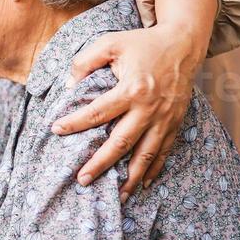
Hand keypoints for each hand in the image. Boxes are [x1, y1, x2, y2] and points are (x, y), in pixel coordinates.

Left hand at [52, 23, 205, 198]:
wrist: (183, 44)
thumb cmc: (142, 43)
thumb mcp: (111, 43)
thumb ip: (85, 61)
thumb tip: (68, 86)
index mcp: (132, 89)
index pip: (98, 112)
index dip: (75, 123)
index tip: (55, 130)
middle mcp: (150, 108)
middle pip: (122, 143)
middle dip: (101, 163)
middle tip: (82, 180)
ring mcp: (165, 118)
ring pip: (146, 154)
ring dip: (131, 177)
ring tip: (117, 196)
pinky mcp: (175, 123)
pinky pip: (164, 151)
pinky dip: (155, 170)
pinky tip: (143, 184)